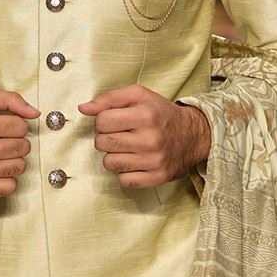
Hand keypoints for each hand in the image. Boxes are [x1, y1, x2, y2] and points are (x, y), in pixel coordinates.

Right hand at [0, 88, 39, 199]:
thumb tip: (35, 113)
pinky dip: (6, 180)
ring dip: (12, 161)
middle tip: (1, 142)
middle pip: (23, 147)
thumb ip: (10, 99)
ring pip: (20, 167)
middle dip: (16, 143)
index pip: (22, 127)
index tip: (3, 127)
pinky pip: (10, 187)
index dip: (16, 126)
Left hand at [78, 84, 209, 188]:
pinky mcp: (157, 178)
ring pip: (109, 164)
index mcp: (145, 115)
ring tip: (127, 148)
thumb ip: (109, 98)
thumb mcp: (138, 95)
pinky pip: (123, 180)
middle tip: (121, 134)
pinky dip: (125, 172)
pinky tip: (135, 161)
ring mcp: (154, 161)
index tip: (115, 121)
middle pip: (102, 144)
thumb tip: (83, 108)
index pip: (101, 122)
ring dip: (114, 156)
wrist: (193, 135)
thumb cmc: (160, 114)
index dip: (103, 120)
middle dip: (106, 138)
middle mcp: (151, 139)